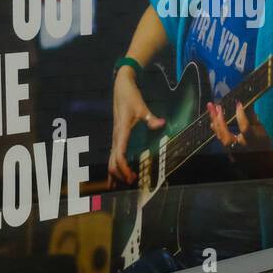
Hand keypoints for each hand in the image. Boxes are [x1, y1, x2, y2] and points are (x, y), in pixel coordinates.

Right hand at [109, 69, 164, 186]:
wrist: (121, 87)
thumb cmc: (131, 97)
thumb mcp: (142, 106)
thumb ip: (151, 118)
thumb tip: (161, 124)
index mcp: (121, 131)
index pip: (119, 155)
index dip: (124, 168)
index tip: (131, 176)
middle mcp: (116, 136)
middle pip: (113, 162)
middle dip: (120, 174)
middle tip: (132, 182)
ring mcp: (115, 137)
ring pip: (111, 160)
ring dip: (116, 173)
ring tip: (123, 184)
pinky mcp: (116, 136)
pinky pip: (113, 155)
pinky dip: (114, 167)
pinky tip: (116, 177)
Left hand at [207, 100, 271, 155]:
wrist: (263, 163)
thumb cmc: (263, 144)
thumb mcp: (260, 129)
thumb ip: (251, 117)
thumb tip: (243, 103)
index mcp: (252, 140)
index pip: (245, 126)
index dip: (241, 114)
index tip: (238, 103)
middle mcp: (240, 147)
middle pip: (226, 133)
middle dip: (219, 118)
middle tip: (216, 106)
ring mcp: (232, 151)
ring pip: (220, 136)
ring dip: (215, 121)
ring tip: (211, 109)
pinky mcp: (228, 152)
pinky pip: (220, 139)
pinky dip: (216, 129)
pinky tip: (213, 121)